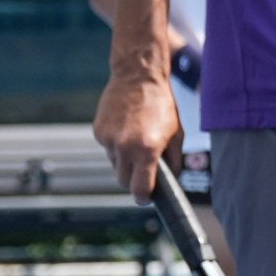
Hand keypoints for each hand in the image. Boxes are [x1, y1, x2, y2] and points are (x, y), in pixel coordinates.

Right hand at [94, 62, 183, 197]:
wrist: (138, 77)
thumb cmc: (161, 105)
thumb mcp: (177, 134)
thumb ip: (175, 162)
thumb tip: (171, 182)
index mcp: (147, 150)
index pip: (139, 189)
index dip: (144, 197)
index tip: (146, 198)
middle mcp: (125, 147)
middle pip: (123, 181)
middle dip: (133, 179)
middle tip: (143, 169)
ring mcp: (109, 139)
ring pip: (114, 164)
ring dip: (124, 160)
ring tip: (136, 139)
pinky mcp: (98, 131)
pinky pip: (107, 148)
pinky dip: (115, 145)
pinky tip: (125, 128)